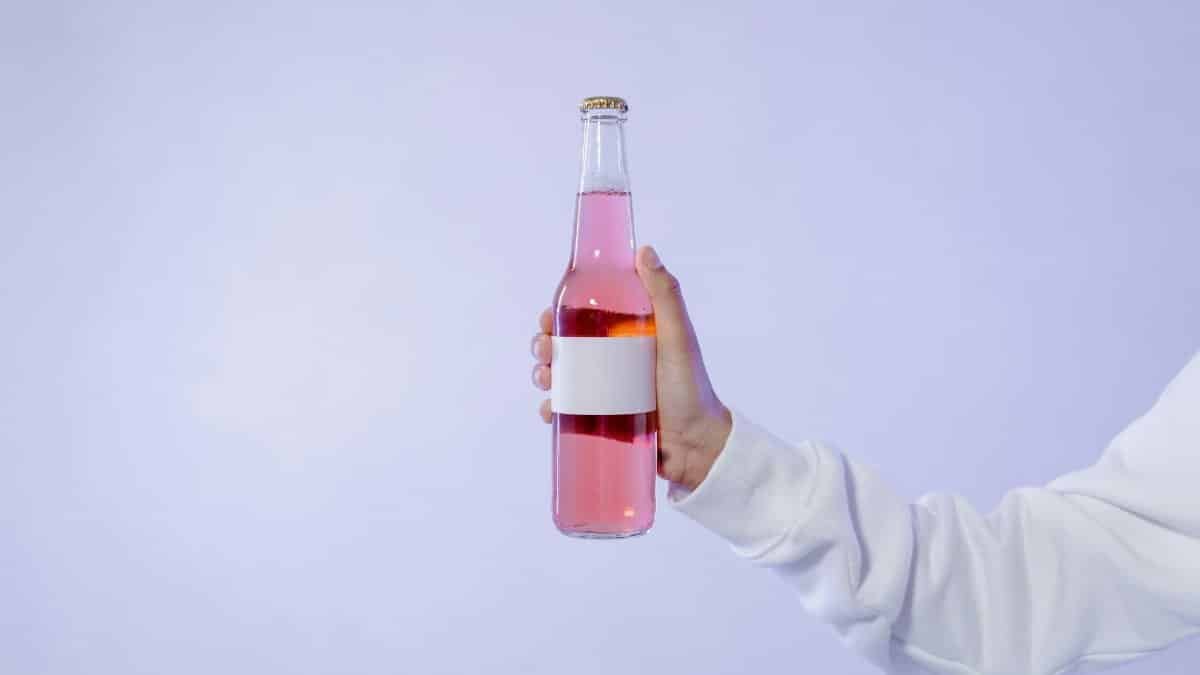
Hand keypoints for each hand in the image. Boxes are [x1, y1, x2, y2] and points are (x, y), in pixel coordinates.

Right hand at [531, 245, 731, 491]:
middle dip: (546, 345)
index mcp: (628, 334)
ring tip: (546, 380)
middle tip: (545, 351)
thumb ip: (666, 295)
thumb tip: (643, 251)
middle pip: (566, 345)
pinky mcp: (600, 419)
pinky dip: (553, 409)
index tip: (548, 316)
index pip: (585, 316)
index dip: (560, 313)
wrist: (697, 448)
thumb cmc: (692, 389)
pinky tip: (551, 411)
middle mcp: (614, 359)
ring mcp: (605, 390)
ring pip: (562, 376)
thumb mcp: (678, 338)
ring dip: (544, 374)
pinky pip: (568, 410)